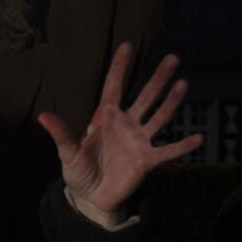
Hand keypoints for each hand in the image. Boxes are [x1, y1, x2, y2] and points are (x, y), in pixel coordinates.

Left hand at [39, 43, 203, 222]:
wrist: (91, 197)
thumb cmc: (79, 171)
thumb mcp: (68, 152)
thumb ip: (61, 133)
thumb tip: (42, 116)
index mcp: (105, 118)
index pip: (113, 86)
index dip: (119, 67)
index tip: (126, 44)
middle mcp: (126, 124)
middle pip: (145, 96)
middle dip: (158, 79)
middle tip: (173, 58)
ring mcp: (139, 140)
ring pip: (159, 117)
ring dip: (171, 102)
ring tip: (183, 83)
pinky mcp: (147, 160)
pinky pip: (168, 151)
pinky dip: (183, 146)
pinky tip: (199, 137)